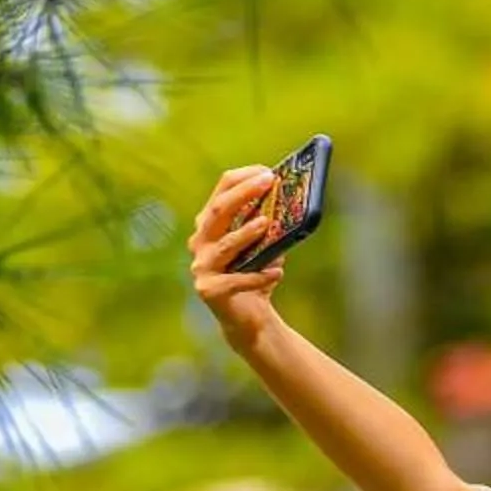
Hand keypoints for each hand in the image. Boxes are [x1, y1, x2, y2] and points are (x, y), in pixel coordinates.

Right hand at [189, 167, 287, 344]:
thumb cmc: (255, 276)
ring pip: (225, 245)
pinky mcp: (209, 290)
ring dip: (247, 233)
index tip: (268, 172)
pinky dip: (259, 276)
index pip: (220, 192)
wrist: (247, 319)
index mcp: (210, 225)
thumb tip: (290, 203)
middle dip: (244, 193)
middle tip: (269, 182)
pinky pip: (236, 280)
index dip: (243, 179)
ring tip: (267, 223)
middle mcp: (200, 241)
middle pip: (218, 211)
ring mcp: (201, 266)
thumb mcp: (264, 248)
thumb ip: (268, 228)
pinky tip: (278, 273)